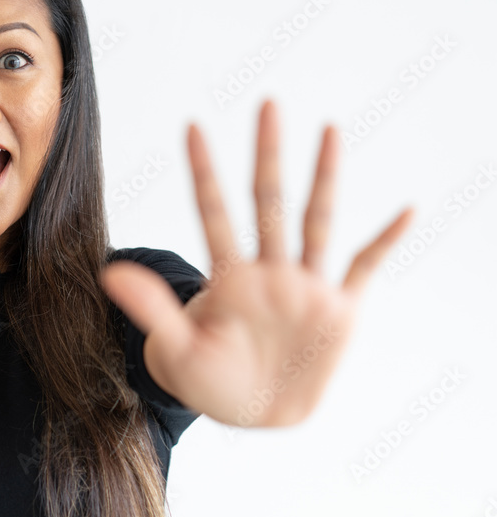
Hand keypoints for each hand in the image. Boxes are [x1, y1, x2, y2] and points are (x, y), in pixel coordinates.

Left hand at [100, 100, 413, 426]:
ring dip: (324, 177)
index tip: (192, 126)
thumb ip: (152, 309)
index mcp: (228, 278)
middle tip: (267, 103)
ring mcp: (305, 287)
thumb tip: (109, 271)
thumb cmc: (208, 380)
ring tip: (328, 130)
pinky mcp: (338, 310)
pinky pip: (365, 266)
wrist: (252, 413)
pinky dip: (386, 240)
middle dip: (267, 154)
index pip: (212, 213)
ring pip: (316, 221)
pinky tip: (407, 210)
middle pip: (268, 202)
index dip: (203, 172)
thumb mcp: (178, 349)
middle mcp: (268, 271)